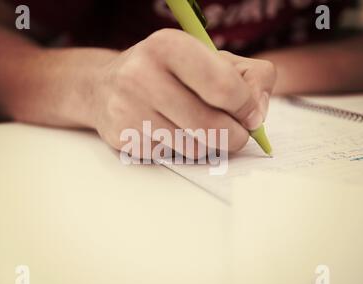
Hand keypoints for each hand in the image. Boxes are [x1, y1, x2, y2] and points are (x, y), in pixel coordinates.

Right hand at [87, 29, 275, 156]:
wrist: (104, 88)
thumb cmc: (167, 73)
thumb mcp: (207, 59)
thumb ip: (248, 76)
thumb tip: (258, 112)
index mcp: (169, 45)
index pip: (223, 86)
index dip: (247, 107)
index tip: (251, 115)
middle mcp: (142, 74)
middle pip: (211, 126)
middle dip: (234, 136)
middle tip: (236, 133)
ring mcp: (129, 109)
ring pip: (194, 148)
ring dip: (207, 145)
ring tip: (196, 127)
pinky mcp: (124, 137)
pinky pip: (173, 157)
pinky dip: (182, 150)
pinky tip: (170, 133)